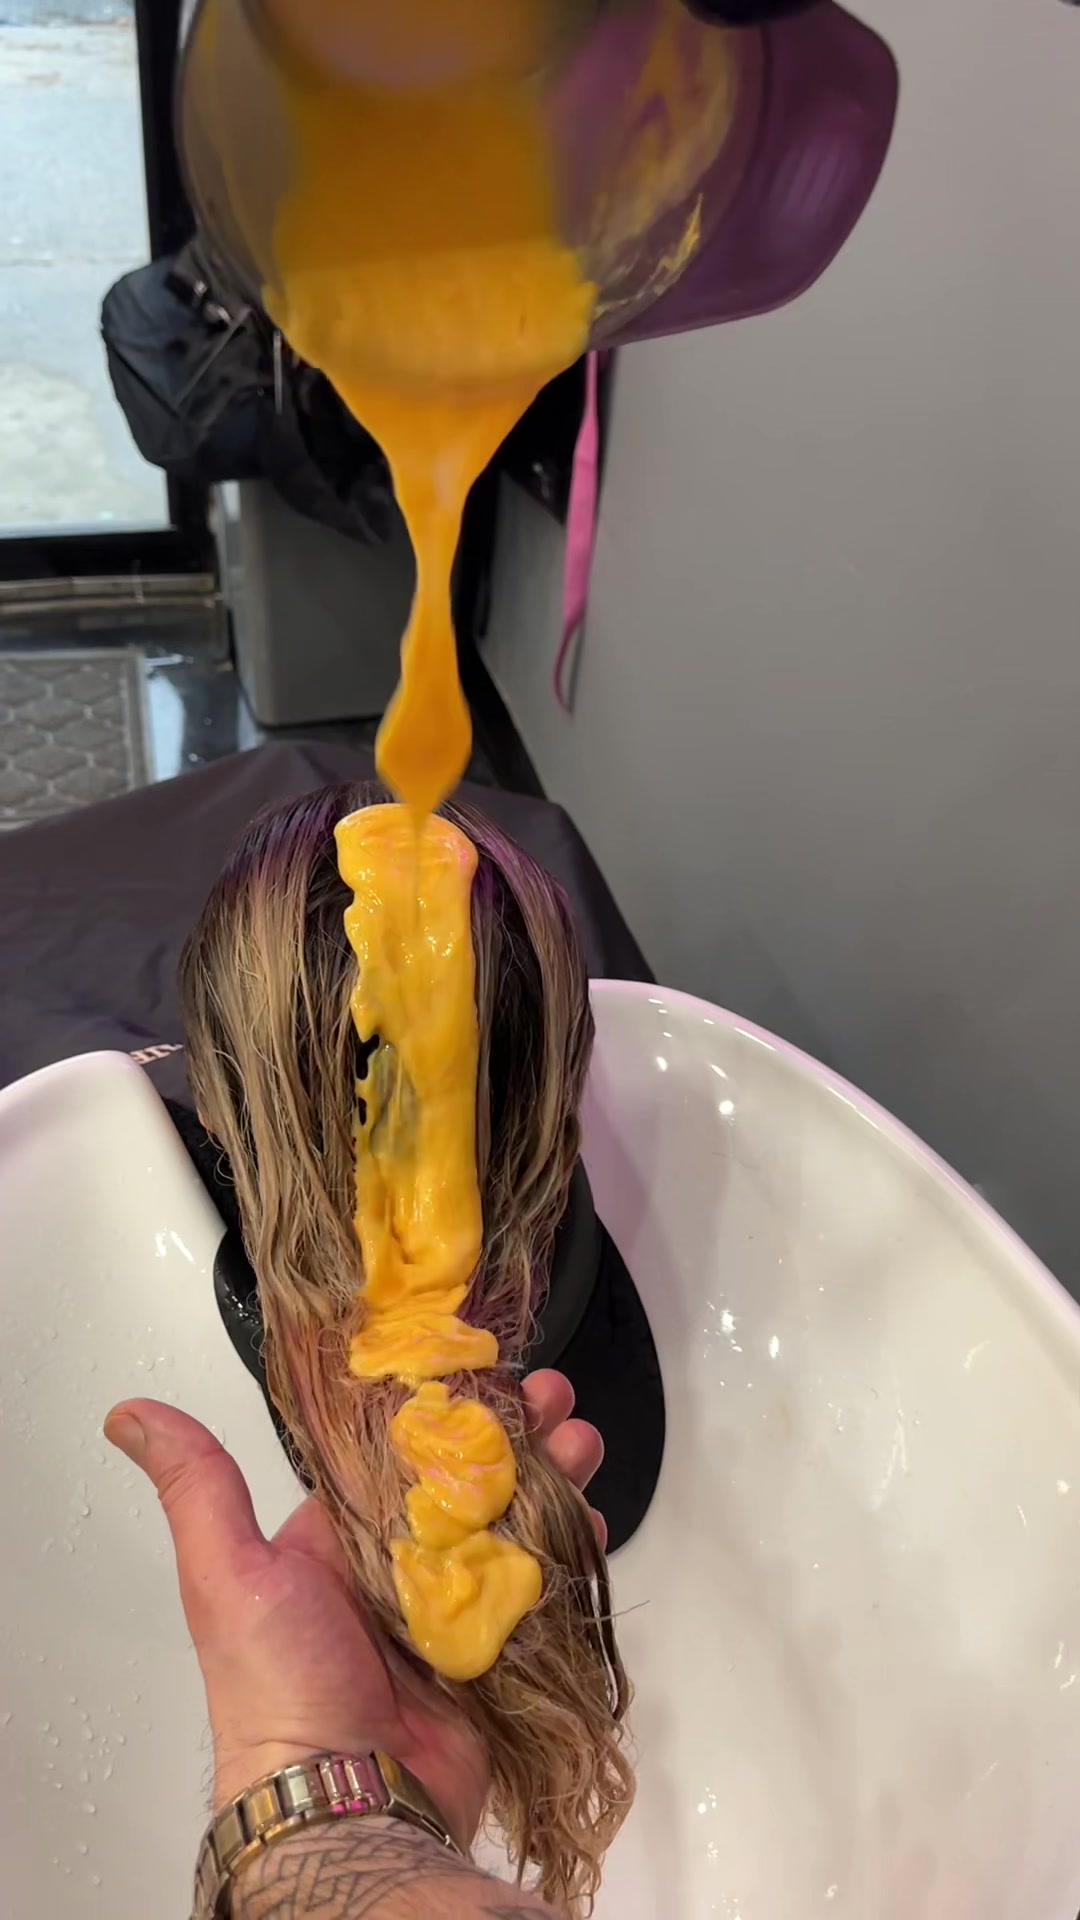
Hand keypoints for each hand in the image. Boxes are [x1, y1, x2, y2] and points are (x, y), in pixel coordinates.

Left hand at [103, 1371, 603, 1852]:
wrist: (346, 1801)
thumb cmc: (277, 1688)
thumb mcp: (228, 1575)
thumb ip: (197, 1488)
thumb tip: (129, 1415)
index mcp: (333, 1543)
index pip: (394, 1452)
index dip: (437, 1405)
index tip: (478, 1361)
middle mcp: (394, 1569)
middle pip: (464, 1478)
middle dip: (511, 1431)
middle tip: (551, 1396)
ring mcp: (450, 1611)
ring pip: (509, 1522)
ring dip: (549, 1476)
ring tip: (579, 1441)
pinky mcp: (495, 1653)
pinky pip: (538, 1588)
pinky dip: (568, 1550)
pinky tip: (591, 1520)